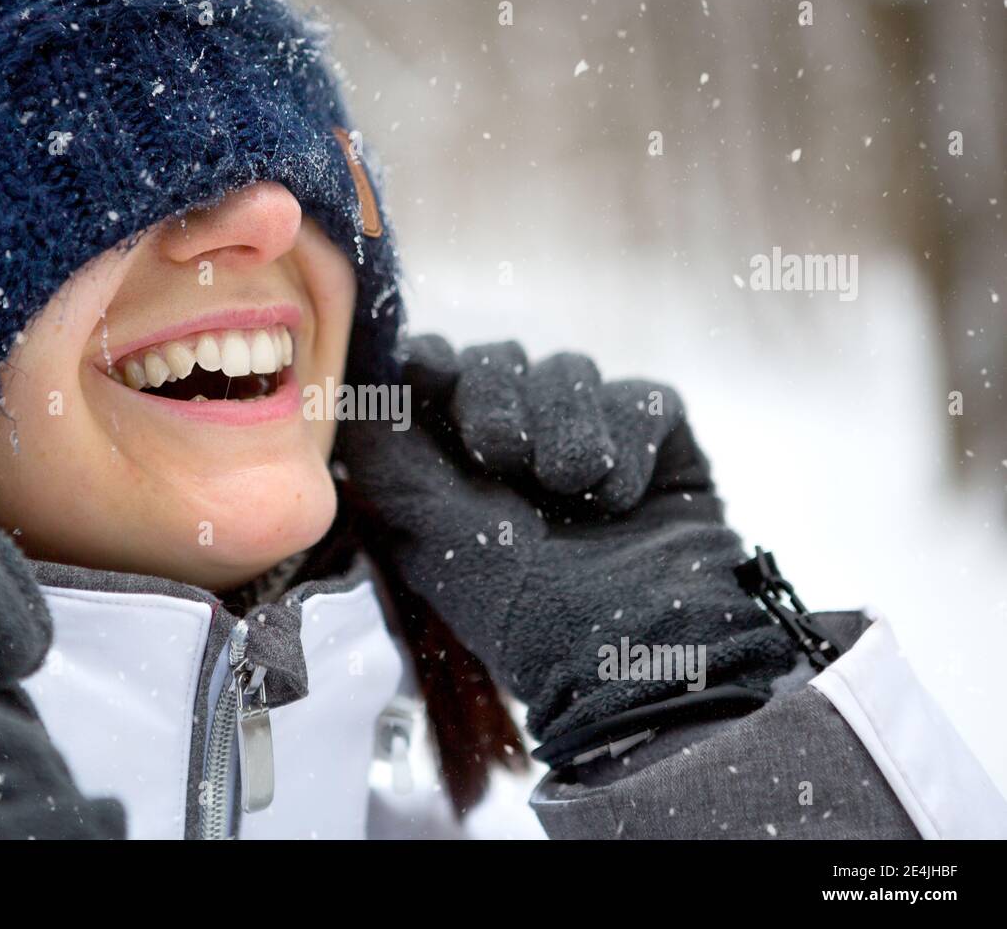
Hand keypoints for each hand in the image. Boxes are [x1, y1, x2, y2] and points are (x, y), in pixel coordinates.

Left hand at [337, 336, 795, 744]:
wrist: (630, 654)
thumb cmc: (519, 611)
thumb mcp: (430, 537)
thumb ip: (387, 457)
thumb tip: (354, 391)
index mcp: (454, 462)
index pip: (435, 372)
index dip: (429, 362)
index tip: (429, 372)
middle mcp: (519, 440)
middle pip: (499, 358)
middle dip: (495, 394)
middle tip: (501, 452)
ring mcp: (590, 437)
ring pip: (569, 370)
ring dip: (566, 426)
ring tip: (569, 488)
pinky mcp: (658, 443)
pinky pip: (641, 401)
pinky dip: (628, 444)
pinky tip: (618, 500)